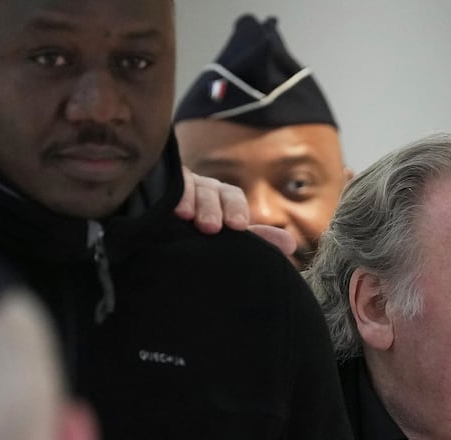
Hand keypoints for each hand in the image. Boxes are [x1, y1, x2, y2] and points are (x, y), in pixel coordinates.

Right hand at [175, 168, 296, 258]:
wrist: (168, 242)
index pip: (232, 197)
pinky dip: (173, 194)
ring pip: (191, 186)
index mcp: (222, 199)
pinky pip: (169, 184)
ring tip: (187, 217)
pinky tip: (172, 208)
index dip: (236, 209)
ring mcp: (181, 186)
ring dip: (192, 201)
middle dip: (213, 207)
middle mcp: (203, 189)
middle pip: (212, 190)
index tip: (238, 226)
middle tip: (212, 227)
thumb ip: (259, 239)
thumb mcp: (231, 239)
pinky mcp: (159, 186)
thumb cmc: (204, 241)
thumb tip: (291, 245)